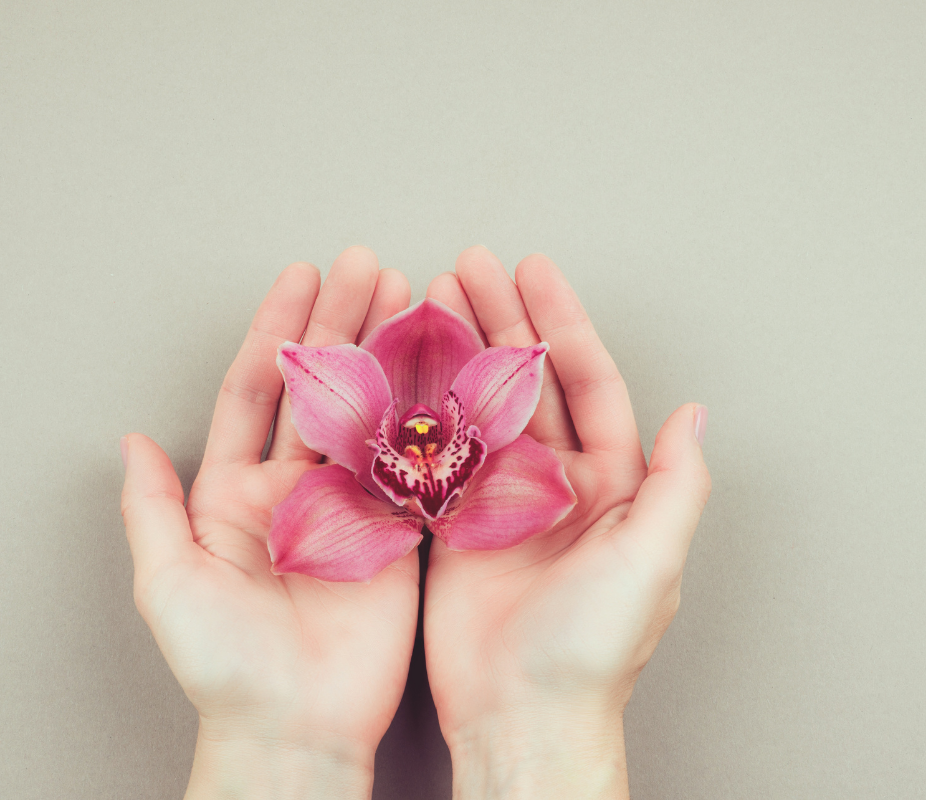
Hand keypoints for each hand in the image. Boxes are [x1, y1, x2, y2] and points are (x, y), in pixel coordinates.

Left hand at [120, 247, 417, 799]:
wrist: (294, 727)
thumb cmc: (224, 665)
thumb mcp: (169, 582)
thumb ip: (153, 508)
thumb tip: (131, 440)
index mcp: (238, 490)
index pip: (259, 389)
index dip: (278, 329)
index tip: (301, 276)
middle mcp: (297, 487)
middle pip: (322, 386)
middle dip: (343, 321)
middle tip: (369, 266)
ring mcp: (352, 505)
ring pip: (373, 413)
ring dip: (389, 354)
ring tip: (411, 296)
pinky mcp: (398, 531)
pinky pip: (415, 463)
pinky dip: (430, 415)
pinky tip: (444, 369)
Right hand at [423, 247, 710, 798]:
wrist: (521, 715)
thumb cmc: (592, 647)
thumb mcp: (652, 561)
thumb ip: (675, 486)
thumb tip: (693, 414)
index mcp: (609, 483)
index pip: (586, 382)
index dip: (560, 322)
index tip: (530, 270)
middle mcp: (554, 482)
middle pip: (526, 381)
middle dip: (500, 319)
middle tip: (467, 265)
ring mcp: (499, 499)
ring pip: (477, 406)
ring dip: (457, 351)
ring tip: (430, 299)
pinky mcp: (453, 522)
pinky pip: (437, 451)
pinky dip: (420, 407)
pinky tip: (403, 367)